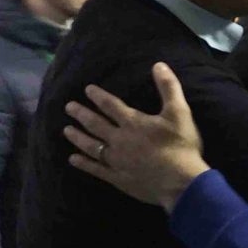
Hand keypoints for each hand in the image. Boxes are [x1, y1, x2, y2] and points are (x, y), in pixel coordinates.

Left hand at [63, 64, 208, 212]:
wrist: (180, 182)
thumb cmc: (181, 146)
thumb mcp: (179, 112)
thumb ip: (169, 87)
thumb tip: (158, 64)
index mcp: (133, 122)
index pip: (111, 105)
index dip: (98, 96)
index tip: (87, 90)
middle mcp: (119, 139)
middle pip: (95, 124)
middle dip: (81, 114)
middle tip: (68, 107)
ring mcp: (116, 160)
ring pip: (91, 146)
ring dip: (78, 137)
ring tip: (66, 130)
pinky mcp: (117, 178)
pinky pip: (95, 169)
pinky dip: (83, 163)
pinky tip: (73, 159)